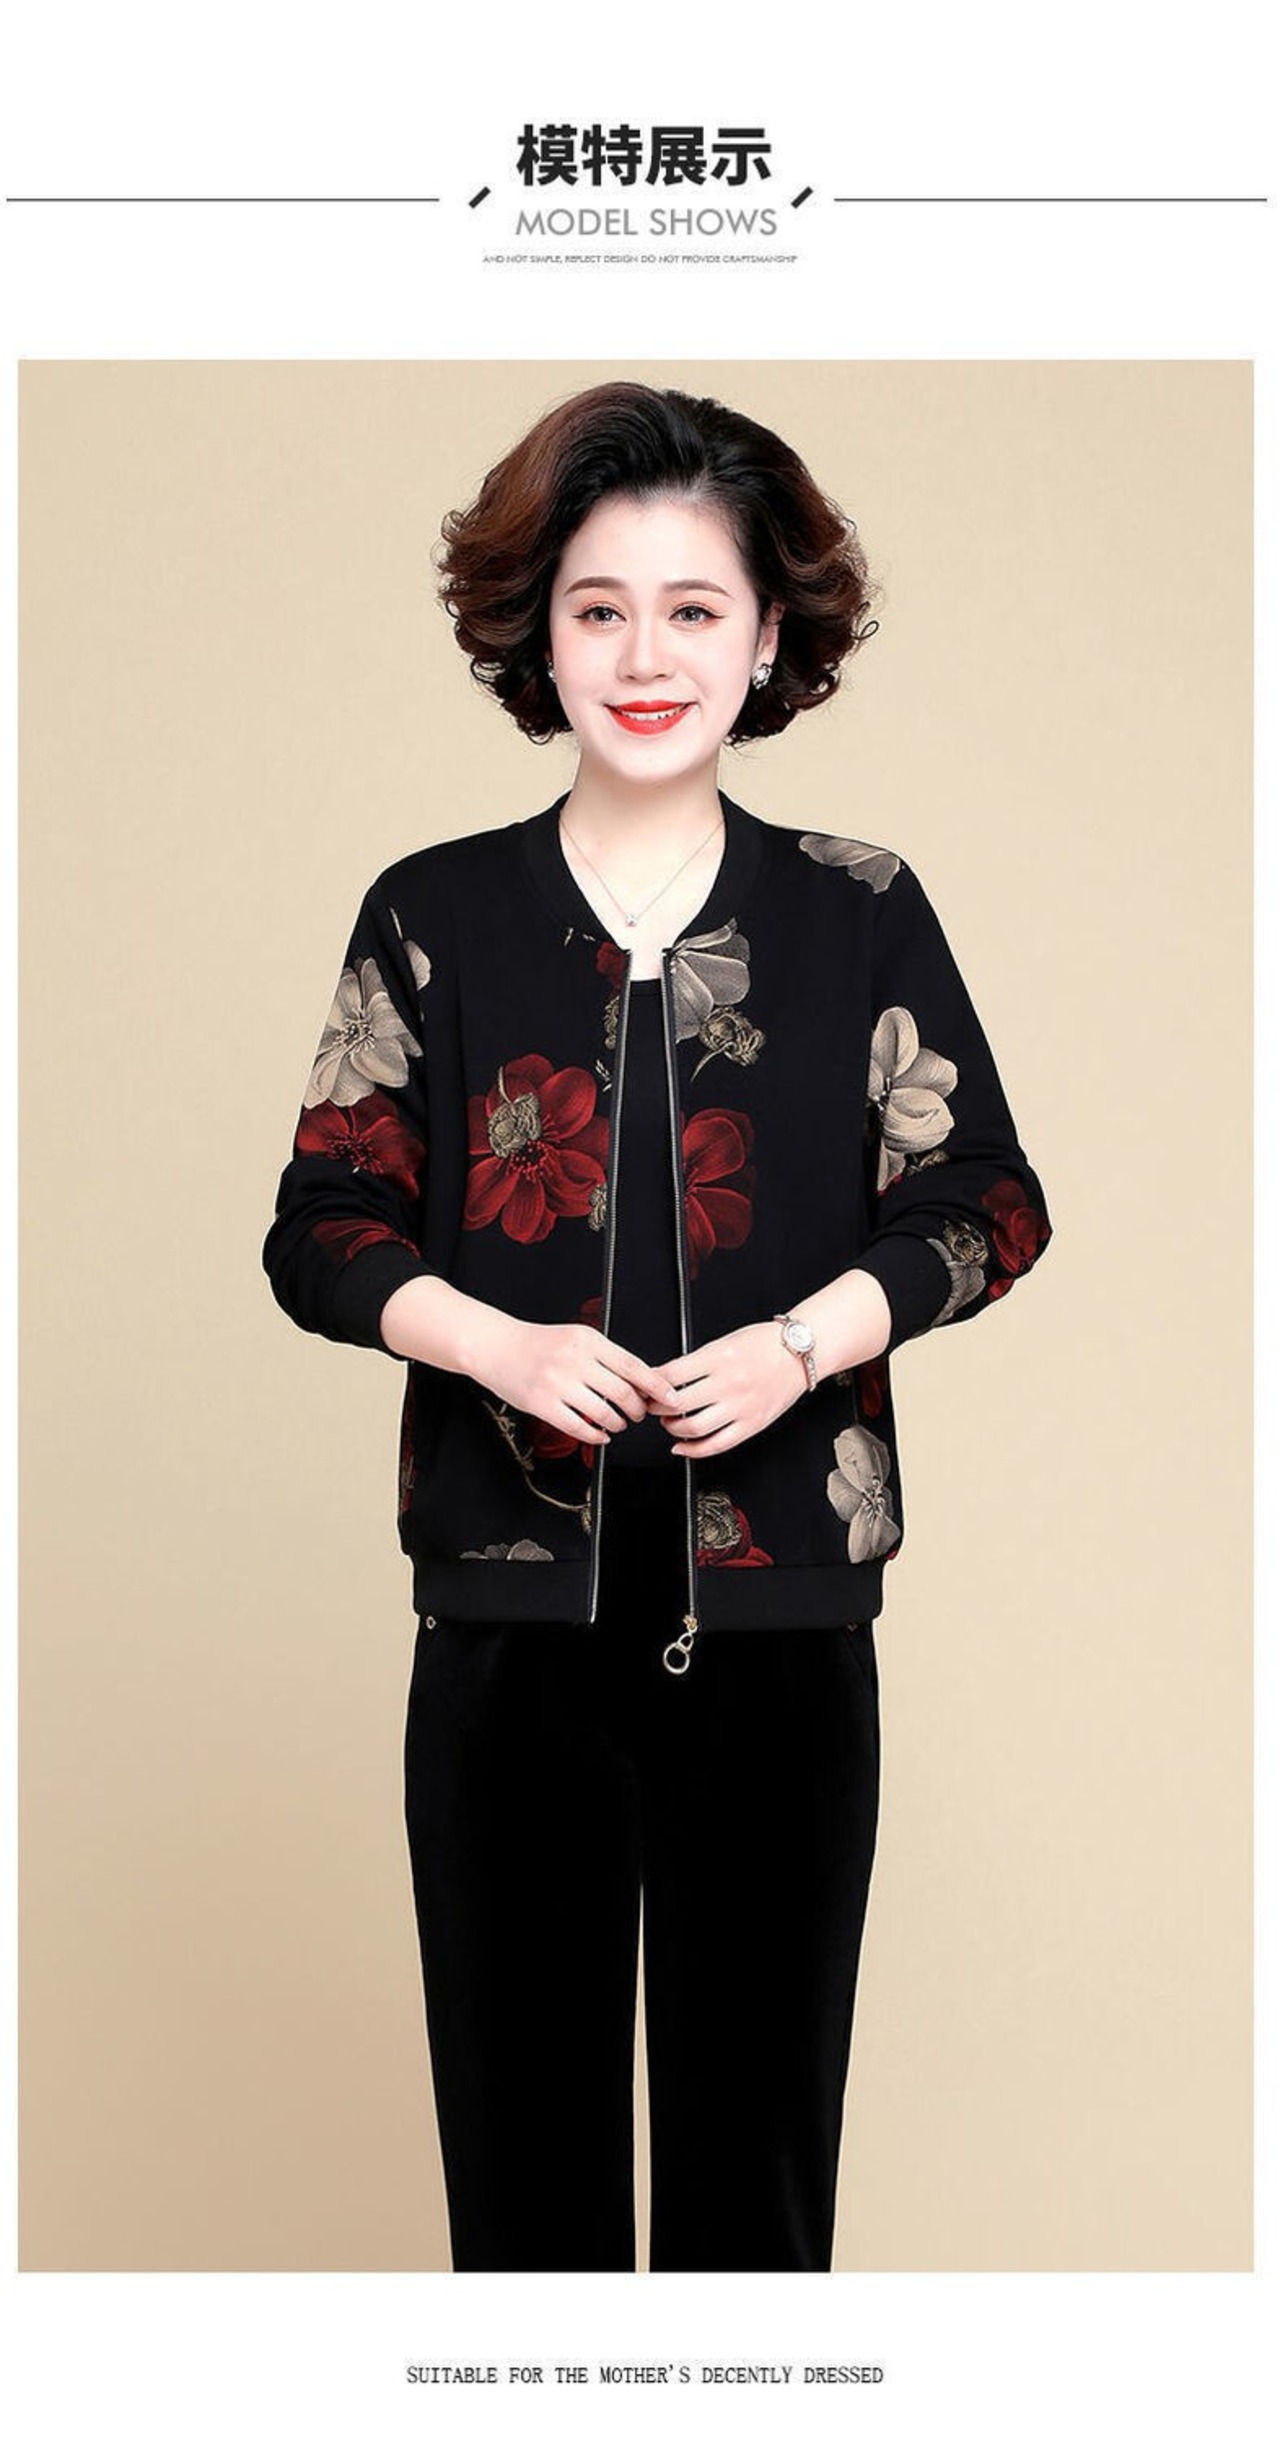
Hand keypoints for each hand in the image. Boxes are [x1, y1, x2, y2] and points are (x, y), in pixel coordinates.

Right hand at [471, 1316, 682, 1448]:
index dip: (657, 1386)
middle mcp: (574, 1360)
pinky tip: (600, 1435)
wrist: (496, 1346)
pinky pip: (580, 1427)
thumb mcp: (576, 1337)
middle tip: (640, 1414)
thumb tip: (641, 1381)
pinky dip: (596, 1436)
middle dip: (638, 1410)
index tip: (672, 1398)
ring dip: (618, 1423)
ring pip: (604, 1413)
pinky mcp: (542, 1405)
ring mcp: (558, 1383)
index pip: (633, 1366)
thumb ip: (605, 1356)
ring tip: (618, 1423)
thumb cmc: (538, 1343)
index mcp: (588, 1340)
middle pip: (623, 1393)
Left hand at [644, 1321, 808, 1459]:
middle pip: (677, 1404)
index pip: (671, 1375)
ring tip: (670, 1423)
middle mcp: (729, 1383)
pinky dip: (693, 1450)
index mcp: (718, 1358)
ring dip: (672, 1429)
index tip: (644, 1387)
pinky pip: (717, 1445)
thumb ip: (696, 1362)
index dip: (650, 1384)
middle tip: (650, 1406)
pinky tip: (682, 1447)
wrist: (799, 1352)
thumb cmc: (763, 1344)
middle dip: (655, 1407)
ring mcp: (741, 1407)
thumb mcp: (723, 1342)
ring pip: (693, 1428)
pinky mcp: (752, 1424)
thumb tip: (664, 1379)